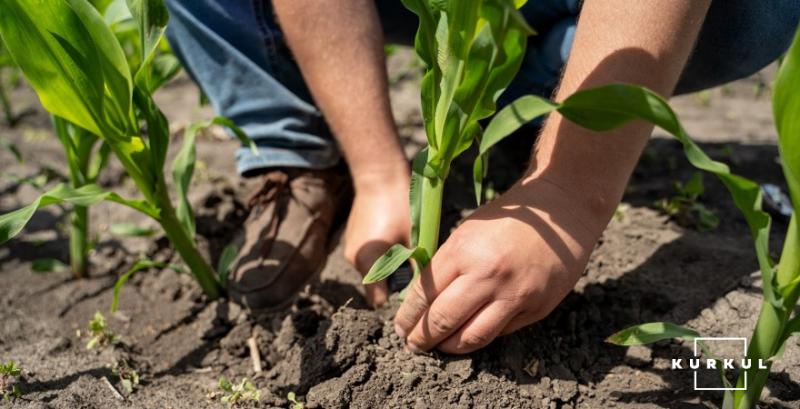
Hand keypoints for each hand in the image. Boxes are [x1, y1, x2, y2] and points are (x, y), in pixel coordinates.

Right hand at [344, 167, 410, 306]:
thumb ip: (417, 265)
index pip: (379, 300)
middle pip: (377, 285)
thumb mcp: (415, 236)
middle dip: (396, 283)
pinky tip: (396, 238)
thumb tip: (428, 288)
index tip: (414, 296)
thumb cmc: (400, 202)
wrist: (378, 173)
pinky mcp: (354, 239)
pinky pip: (370, 257)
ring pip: (374, 270)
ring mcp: (351, 249)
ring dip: (390, 267)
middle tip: (416, 269)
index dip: (397, 301)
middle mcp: (354, 259)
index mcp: (368, 261)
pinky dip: (383, 254)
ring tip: (407, 249)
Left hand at [393, 175, 610, 353]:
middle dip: (421, 339)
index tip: (400, 327)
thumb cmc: (508, 219)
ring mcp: (514, 294)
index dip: (407, 317)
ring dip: (449, 348)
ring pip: (472, 338)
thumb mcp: (467, 233)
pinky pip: (501, 332)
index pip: (424, 294)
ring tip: (439, 347)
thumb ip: (446, 266)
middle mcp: (487, 276)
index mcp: (463, 251)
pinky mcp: (536, 308)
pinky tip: (470, 334)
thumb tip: (421, 302)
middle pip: (442, 321)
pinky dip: (481, 335)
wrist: (561, 211)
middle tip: (413, 344)